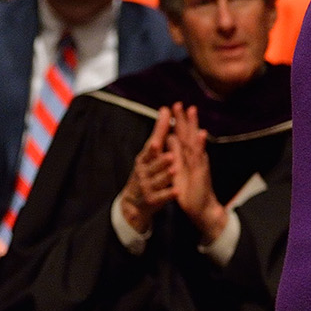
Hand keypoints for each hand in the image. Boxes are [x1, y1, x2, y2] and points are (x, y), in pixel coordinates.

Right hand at [118, 106, 175, 236]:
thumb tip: (166, 109)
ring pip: (158, 180)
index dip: (157, 138)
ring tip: (174, 169)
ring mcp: (147, 186)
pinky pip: (162, 196)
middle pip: (153, 164)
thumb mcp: (149, 152)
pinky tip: (177, 191)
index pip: (151, 147)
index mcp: (144, 158)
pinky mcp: (152, 199)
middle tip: (170, 154)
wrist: (133, 202)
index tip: (160, 136)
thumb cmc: (146, 171)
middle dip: (160, 159)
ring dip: (166, 175)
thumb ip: (160, 132)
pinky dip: (169, 194)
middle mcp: (144, 170)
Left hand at [167, 104, 225, 242]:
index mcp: (188, 156)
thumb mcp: (179, 169)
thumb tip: (170, 137)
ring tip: (192, 111)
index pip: (182, 135)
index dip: (179, 121)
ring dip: (194, 126)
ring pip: (196, 141)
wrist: (201, 207)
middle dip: (185, 118)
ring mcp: (199, 163)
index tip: (175, 106)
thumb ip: (176, 153)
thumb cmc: (190, 189)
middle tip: (182, 103)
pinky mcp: (201, 172)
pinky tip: (202, 134)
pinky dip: (202, 145)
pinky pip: (201, 157)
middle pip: (189, 134)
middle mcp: (195, 157)